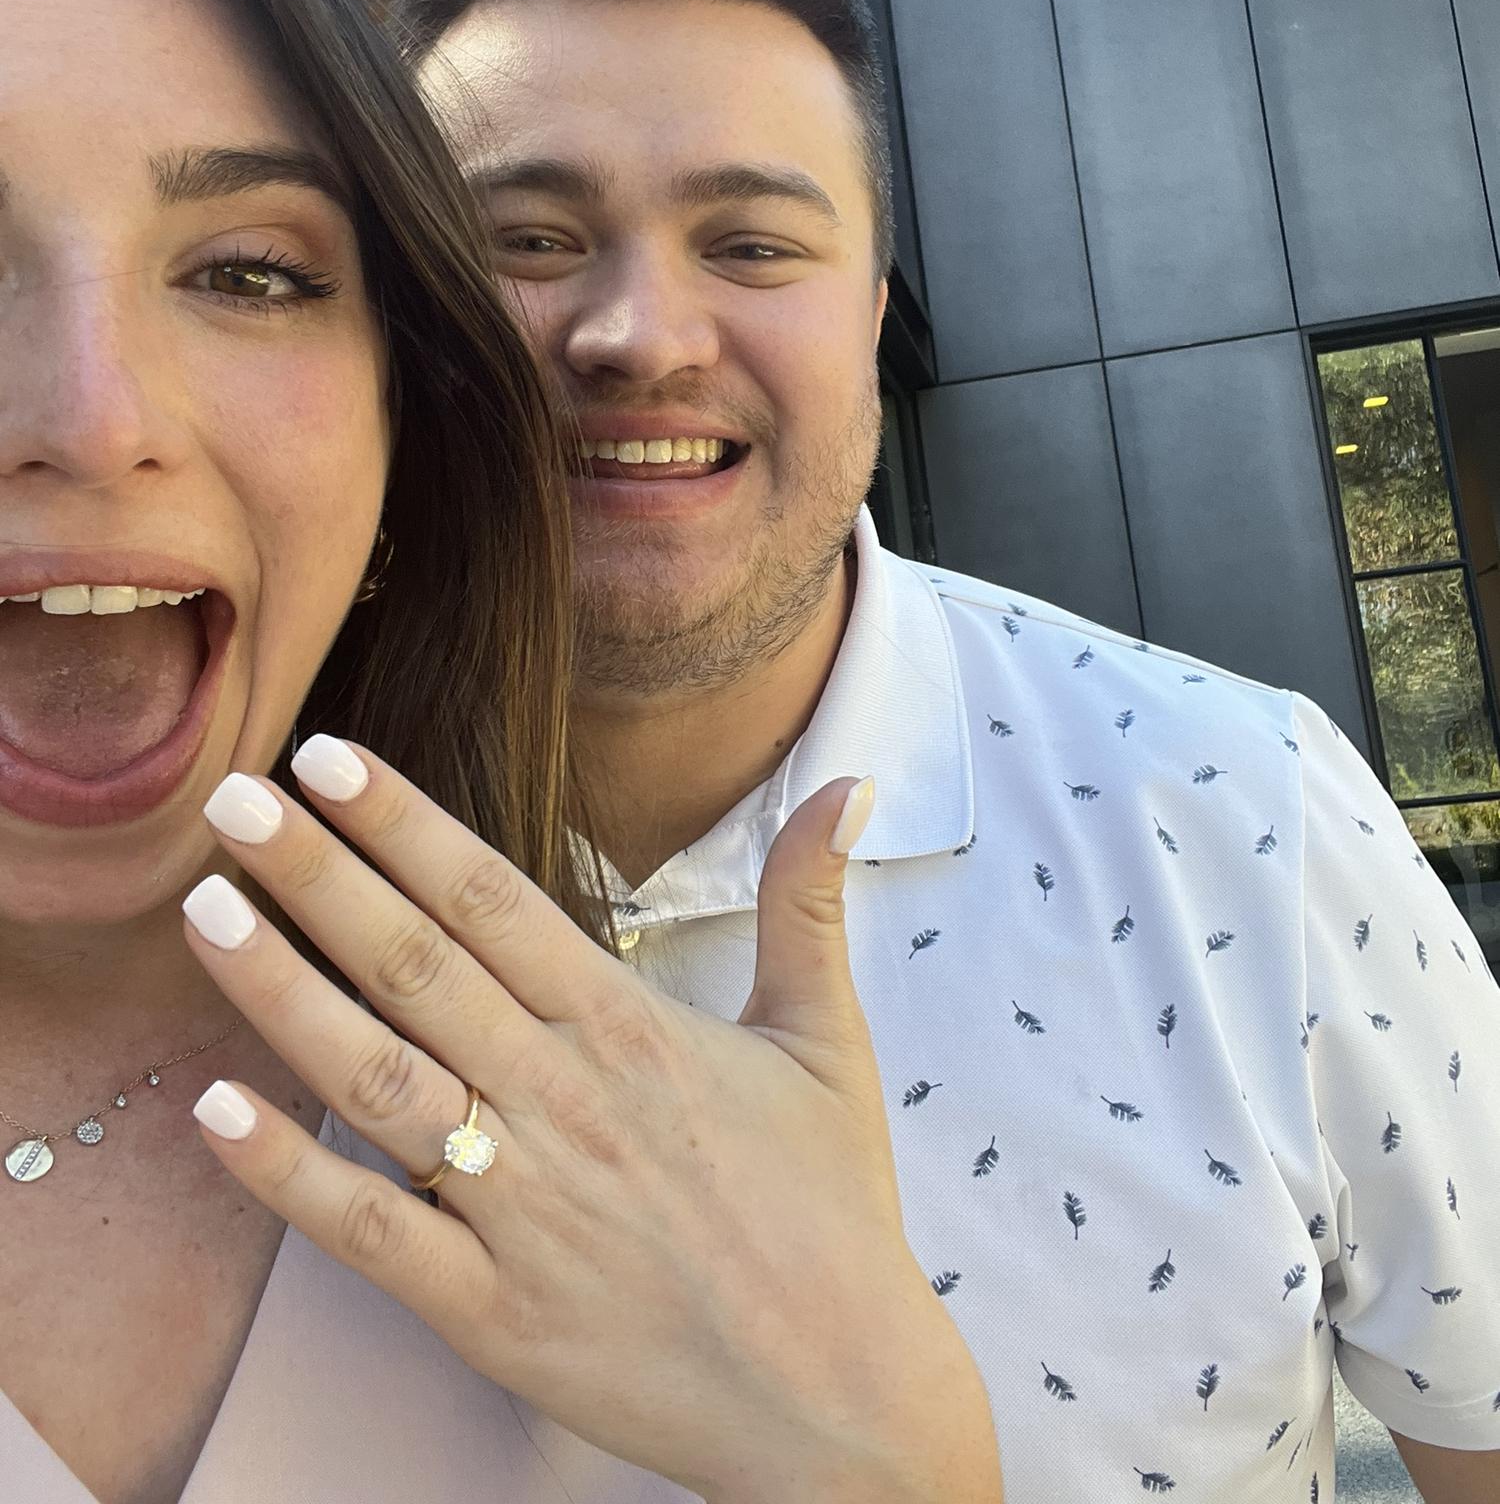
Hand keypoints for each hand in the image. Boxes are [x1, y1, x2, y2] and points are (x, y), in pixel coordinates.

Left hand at [180, 738, 1001, 1503]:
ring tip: (204, 914)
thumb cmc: (829, 1211)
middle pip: (415, 965)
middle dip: (318, 875)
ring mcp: (519, 1206)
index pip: (491, 898)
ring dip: (282, 992)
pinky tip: (215, 1110)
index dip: (404, 823)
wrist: (841, 1396)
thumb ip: (810, 904)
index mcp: (628, 1026)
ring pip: (376, 1077)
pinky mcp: (490, 1311)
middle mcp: (561, 1099)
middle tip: (233, 799)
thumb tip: (849, 786)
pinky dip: (289, 1174)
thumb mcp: (827, 1040)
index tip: (328, 758)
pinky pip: (370, 1232)